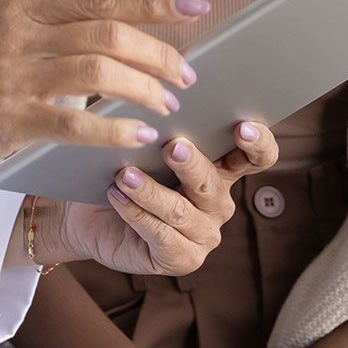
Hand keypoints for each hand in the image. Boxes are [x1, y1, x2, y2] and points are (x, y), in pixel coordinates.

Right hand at [0, 0, 205, 176]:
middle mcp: (19, 35)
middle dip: (158, 53)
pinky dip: (114, 128)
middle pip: (108, 33)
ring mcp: (13, 76)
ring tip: (166, 104)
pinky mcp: (9, 118)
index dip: (154, 1)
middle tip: (185, 74)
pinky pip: (75, 122)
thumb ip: (49, 24)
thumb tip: (109, 4)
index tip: (196, 6)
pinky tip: (138, 134)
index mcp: (20, 9)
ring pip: (98, 73)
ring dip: (143, 88)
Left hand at [41, 121, 279, 275]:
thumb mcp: (143, 142)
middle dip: (192, 163)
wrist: (89, 214)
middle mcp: (218, 201)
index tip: (241, 127)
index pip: (258, 156)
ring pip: (180, 210)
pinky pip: (161, 235)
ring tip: (123, 174)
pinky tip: (116, 195)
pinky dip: (136, 213)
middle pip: (213, 182)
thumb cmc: (123, 168)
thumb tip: (158, 88)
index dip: (257, 143)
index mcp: (221, 168)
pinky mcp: (182, 259)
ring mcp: (203, 233)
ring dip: (150, 190)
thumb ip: (161, 121)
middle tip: (172, 146)